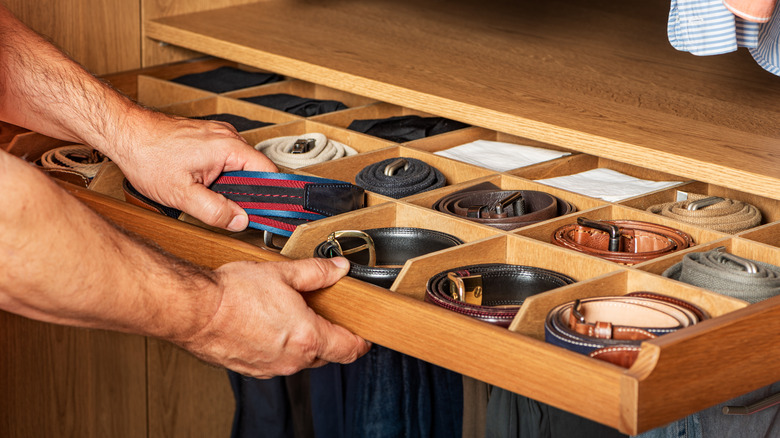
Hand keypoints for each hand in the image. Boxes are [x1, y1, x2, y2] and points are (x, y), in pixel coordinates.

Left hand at [113, 112, 276, 230]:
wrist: (125, 134)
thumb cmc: (147, 155)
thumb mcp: (182, 194)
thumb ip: (215, 210)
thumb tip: (239, 220)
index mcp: (229, 147)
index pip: (269, 172)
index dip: (270, 195)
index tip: (268, 212)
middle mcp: (227, 136)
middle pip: (255, 170)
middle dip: (246, 193)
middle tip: (230, 210)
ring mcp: (218, 134)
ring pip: (239, 165)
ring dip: (231, 183)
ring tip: (209, 194)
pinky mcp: (208, 137)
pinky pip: (226, 158)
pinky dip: (221, 174)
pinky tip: (202, 182)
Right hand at [176, 256, 370, 377]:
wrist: (194, 311)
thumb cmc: (232, 294)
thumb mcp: (282, 273)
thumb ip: (316, 272)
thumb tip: (337, 268)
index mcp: (307, 337)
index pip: (349, 349)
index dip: (361, 342)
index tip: (364, 335)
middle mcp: (292, 360)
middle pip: (326, 355)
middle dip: (330, 338)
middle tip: (324, 315)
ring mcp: (271, 368)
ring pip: (300, 359)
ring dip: (302, 342)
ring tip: (289, 315)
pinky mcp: (252, 369)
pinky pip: (276, 361)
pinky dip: (279, 347)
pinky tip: (267, 326)